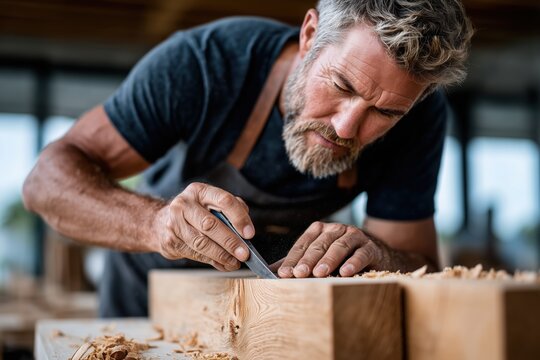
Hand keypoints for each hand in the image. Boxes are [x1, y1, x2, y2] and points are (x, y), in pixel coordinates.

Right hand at [152, 182, 254, 270]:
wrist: (161, 222)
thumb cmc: (196, 212)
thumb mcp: (211, 203)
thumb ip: (232, 210)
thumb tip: (246, 231)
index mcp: (199, 191)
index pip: (223, 201)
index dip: (239, 218)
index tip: (249, 234)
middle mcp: (184, 204)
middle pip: (211, 224)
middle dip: (230, 241)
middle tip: (244, 254)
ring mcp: (174, 222)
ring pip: (201, 242)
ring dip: (221, 255)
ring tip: (235, 262)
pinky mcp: (170, 241)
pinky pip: (195, 253)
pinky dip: (211, 261)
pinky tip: (222, 264)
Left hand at [275, 221, 390, 277]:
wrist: (374, 255)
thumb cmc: (340, 258)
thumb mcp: (318, 258)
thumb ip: (296, 263)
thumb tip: (270, 272)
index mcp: (319, 230)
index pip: (302, 245)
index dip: (292, 259)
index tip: (284, 274)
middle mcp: (335, 230)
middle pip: (319, 245)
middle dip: (308, 260)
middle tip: (299, 274)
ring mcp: (354, 236)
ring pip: (339, 246)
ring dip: (328, 260)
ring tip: (319, 273)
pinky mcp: (370, 247)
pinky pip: (361, 254)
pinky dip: (353, 262)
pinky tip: (345, 272)